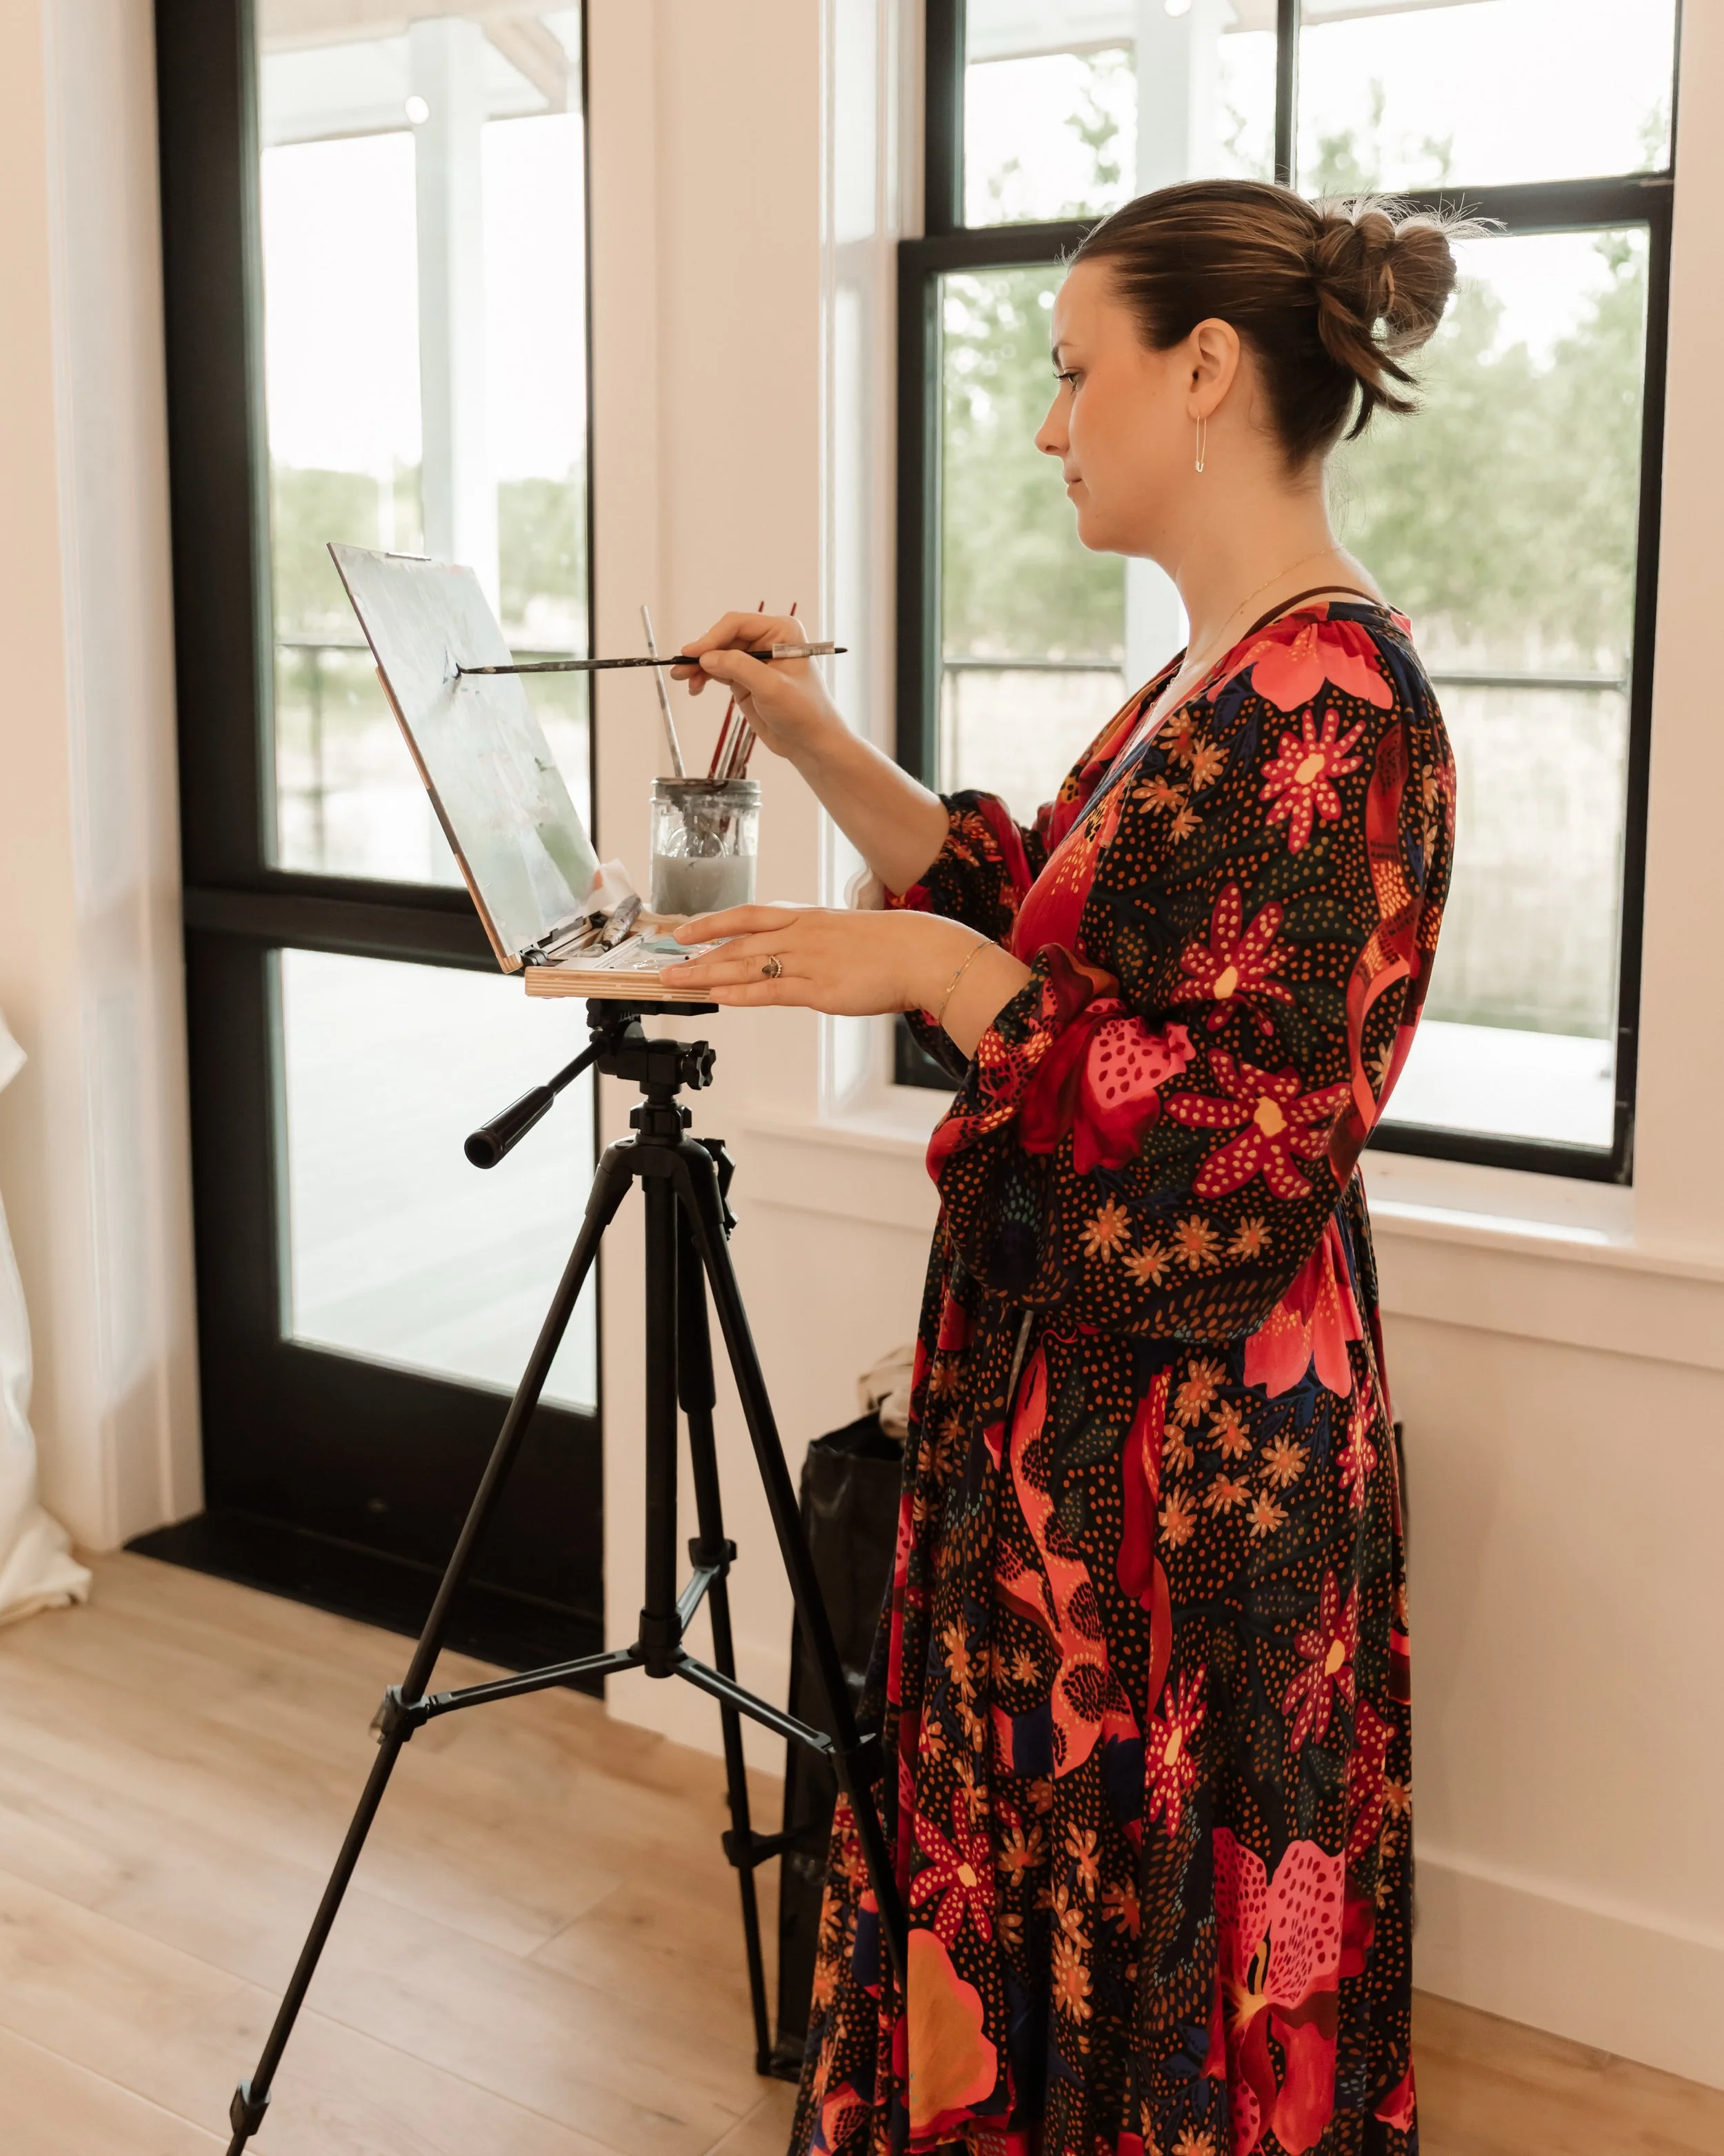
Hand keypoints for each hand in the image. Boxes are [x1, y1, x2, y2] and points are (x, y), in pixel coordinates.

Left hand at [667, 905, 965, 1015]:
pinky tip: (718, 997)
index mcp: (808, 917)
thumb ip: (817, 942)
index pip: (749, 915)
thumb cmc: (893, 946)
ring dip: (708, 975)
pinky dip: (741, 994)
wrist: (923, 954)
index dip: (713, 923)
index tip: (685, 931)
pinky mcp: (819, 989)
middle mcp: (801, 934)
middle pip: (738, 942)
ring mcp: (809, 961)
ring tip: (678, 984)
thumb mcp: (847, 932)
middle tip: (667, 967)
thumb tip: (797, 956)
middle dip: (699, 955)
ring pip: (747, 966)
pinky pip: (771, 991)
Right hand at [672, 613, 842, 765]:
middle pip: (724, 638)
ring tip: (682, 679)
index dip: (712, 637)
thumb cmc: (804, 712)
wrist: (811, 742)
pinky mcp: (745, 679)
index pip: (737, 625)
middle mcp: (767, 641)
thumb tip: (707, 657)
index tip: (692, 654)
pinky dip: (705, 677)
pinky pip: (719, 671)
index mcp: (781, 632)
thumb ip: (739, 668)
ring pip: (718, 655)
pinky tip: (695, 687)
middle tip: (680, 669)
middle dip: (702, 653)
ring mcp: (755, 660)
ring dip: (699, 666)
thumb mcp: (771, 688)